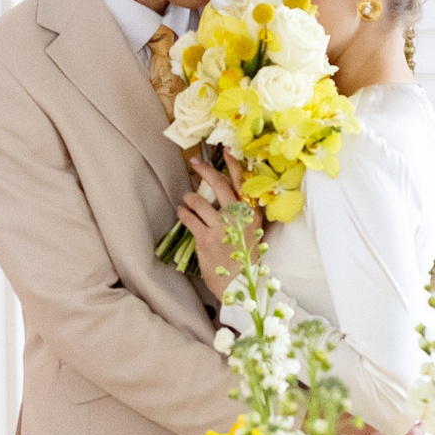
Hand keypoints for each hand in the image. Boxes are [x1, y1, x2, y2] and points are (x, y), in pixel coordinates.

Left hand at [177, 153, 254, 302]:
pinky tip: (181, 211)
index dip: (233, 165)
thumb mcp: (252, 232)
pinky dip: (183, 212)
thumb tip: (225, 197)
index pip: (243, 183)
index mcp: (253, 213)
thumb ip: (243, 214)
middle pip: (220, 185)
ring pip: (200, 201)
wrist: (241, 284)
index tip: (225, 150)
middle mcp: (239, 216)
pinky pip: (189, 217)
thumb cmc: (246, 259)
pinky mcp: (206, 238)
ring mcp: (222, 226)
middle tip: (196, 163)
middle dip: (206, 171)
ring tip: (186, 199)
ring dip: (189, 198)